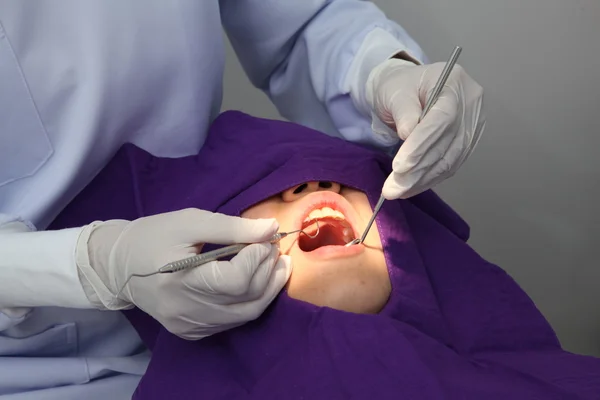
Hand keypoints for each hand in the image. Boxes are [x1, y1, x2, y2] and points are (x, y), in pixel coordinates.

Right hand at [76, 209, 291, 339]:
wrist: (118, 267)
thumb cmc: (153, 236)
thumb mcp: (190, 221)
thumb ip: (232, 227)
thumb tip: (271, 228)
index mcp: (179, 281)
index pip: (235, 281)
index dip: (257, 259)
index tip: (266, 238)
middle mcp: (185, 312)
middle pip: (246, 300)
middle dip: (268, 271)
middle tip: (276, 248)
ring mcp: (189, 326)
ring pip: (245, 315)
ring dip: (267, 289)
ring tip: (277, 264)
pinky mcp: (192, 332)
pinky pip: (233, 321)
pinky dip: (251, 301)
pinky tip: (256, 282)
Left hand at [366, 58, 485, 198]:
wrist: (405, 90)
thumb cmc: (399, 87)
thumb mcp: (395, 92)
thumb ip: (403, 112)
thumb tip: (408, 135)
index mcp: (455, 83)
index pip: (443, 118)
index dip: (422, 145)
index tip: (400, 167)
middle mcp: (470, 104)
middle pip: (448, 143)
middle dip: (418, 169)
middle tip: (392, 189)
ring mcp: (472, 124)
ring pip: (450, 160)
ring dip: (422, 180)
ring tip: (397, 191)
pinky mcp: (467, 142)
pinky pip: (450, 165)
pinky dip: (429, 179)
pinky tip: (411, 187)